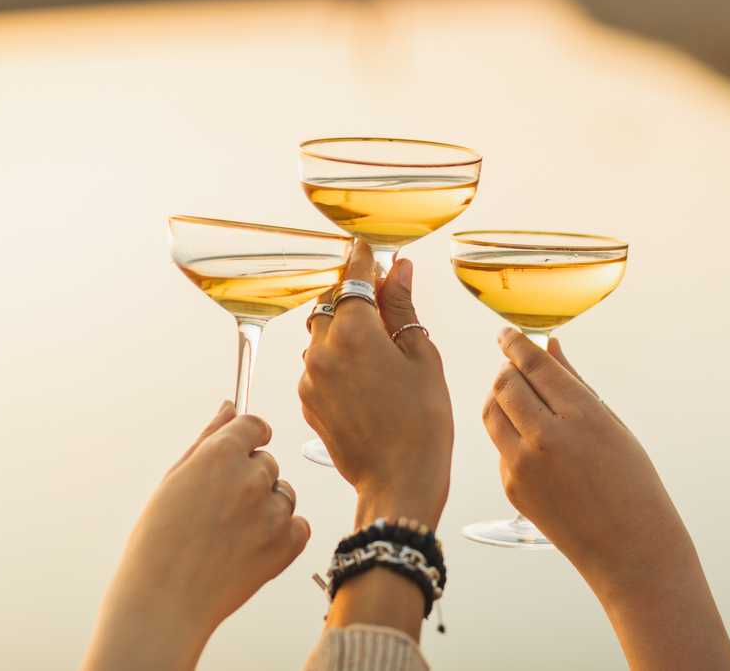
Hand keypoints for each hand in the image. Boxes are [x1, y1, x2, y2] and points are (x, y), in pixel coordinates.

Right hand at [81, 402, 309, 670]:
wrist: (164, 603)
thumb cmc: (159, 542)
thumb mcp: (175, 480)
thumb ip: (209, 438)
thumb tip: (230, 406)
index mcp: (221, 454)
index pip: (255, 425)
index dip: (248, 438)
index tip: (242, 451)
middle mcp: (252, 477)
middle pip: (268, 462)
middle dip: (250, 477)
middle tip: (218, 510)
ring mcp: (273, 512)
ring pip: (284, 493)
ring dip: (266, 506)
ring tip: (230, 534)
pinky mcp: (288, 543)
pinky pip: (298, 524)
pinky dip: (281, 534)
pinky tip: (249, 548)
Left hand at [299, 240, 452, 529]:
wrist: (399, 482)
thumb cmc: (422, 422)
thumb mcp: (422, 357)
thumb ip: (402, 308)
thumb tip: (398, 270)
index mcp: (354, 332)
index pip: (353, 278)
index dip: (363, 259)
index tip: (366, 247)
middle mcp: (322, 350)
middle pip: (331, 303)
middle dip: (353, 294)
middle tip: (382, 295)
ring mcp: (310, 377)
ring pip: (321, 333)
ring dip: (343, 326)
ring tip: (378, 342)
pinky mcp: (308, 400)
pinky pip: (317, 363)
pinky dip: (336, 357)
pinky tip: (365, 374)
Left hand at [484, 329, 729, 669]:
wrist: (630, 549)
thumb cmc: (631, 482)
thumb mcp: (611, 424)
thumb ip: (573, 382)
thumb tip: (550, 346)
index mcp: (581, 415)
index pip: (532, 364)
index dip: (514, 342)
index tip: (506, 333)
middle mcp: (547, 437)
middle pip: (504, 383)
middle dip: (506, 369)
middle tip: (514, 365)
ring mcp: (524, 464)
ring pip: (491, 411)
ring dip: (498, 396)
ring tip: (515, 395)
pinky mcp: (511, 486)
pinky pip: (499, 445)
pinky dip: (508, 432)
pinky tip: (531, 439)